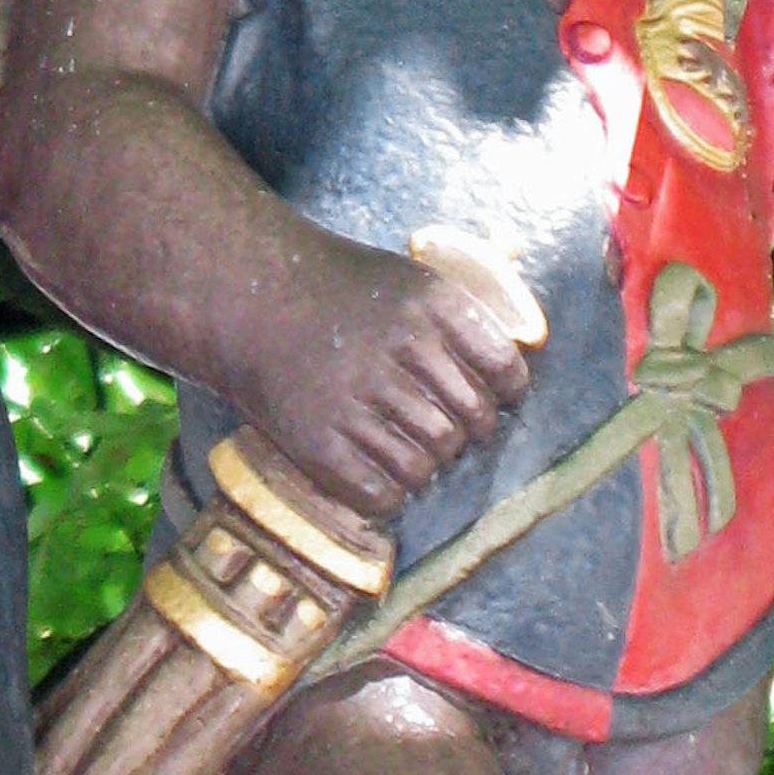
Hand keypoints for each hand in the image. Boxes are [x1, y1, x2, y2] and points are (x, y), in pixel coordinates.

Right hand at [242, 233, 538, 522]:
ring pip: (430, 462)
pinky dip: (388, 489)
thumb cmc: (342, 292)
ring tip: (403, 441)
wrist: (252, 296)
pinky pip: (384, 493)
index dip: (505, 392)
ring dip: (426, 462)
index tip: (493, 397)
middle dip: (465, 431)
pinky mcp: (320, 442)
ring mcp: (358, 397)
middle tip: (441, 424)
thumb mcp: (410, 281)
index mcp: (431, 304)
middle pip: (472, 423)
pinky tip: (374, 463)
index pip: (505, 369)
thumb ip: (465, 321)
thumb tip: (521, 372)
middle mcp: (400, 349)